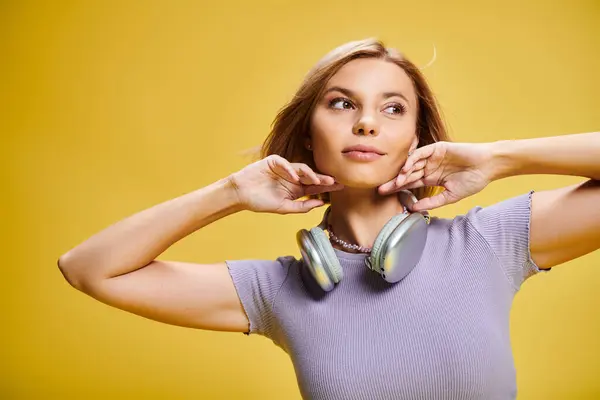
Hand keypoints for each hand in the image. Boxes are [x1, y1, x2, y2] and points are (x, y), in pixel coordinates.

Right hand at [229, 155, 343, 213]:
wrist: (241, 195)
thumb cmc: (260, 202)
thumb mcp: (284, 208)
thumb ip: (302, 206)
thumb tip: (321, 203)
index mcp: (296, 189)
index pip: (315, 187)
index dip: (327, 187)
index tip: (341, 187)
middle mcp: (293, 177)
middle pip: (312, 176)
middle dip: (324, 179)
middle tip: (335, 181)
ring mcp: (284, 168)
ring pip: (301, 168)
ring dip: (310, 174)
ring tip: (317, 181)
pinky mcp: (274, 161)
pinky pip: (285, 163)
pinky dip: (290, 170)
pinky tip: (294, 177)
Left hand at [378, 141, 494, 210]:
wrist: (488, 166)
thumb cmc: (473, 181)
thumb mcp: (450, 196)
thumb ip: (433, 202)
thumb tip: (414, 209)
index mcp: (431, 178)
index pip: (410, 184)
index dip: (397, 189)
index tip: (384, 196)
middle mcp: (429, 167)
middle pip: (407, 175)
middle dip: (394, 182)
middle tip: (380, 189)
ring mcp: (432, 157)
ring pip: (412, 164)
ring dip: (403, 173)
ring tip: (396, 183)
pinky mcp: (437, 148)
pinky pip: (420, 153)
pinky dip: (412, 160)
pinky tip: (406, 169)